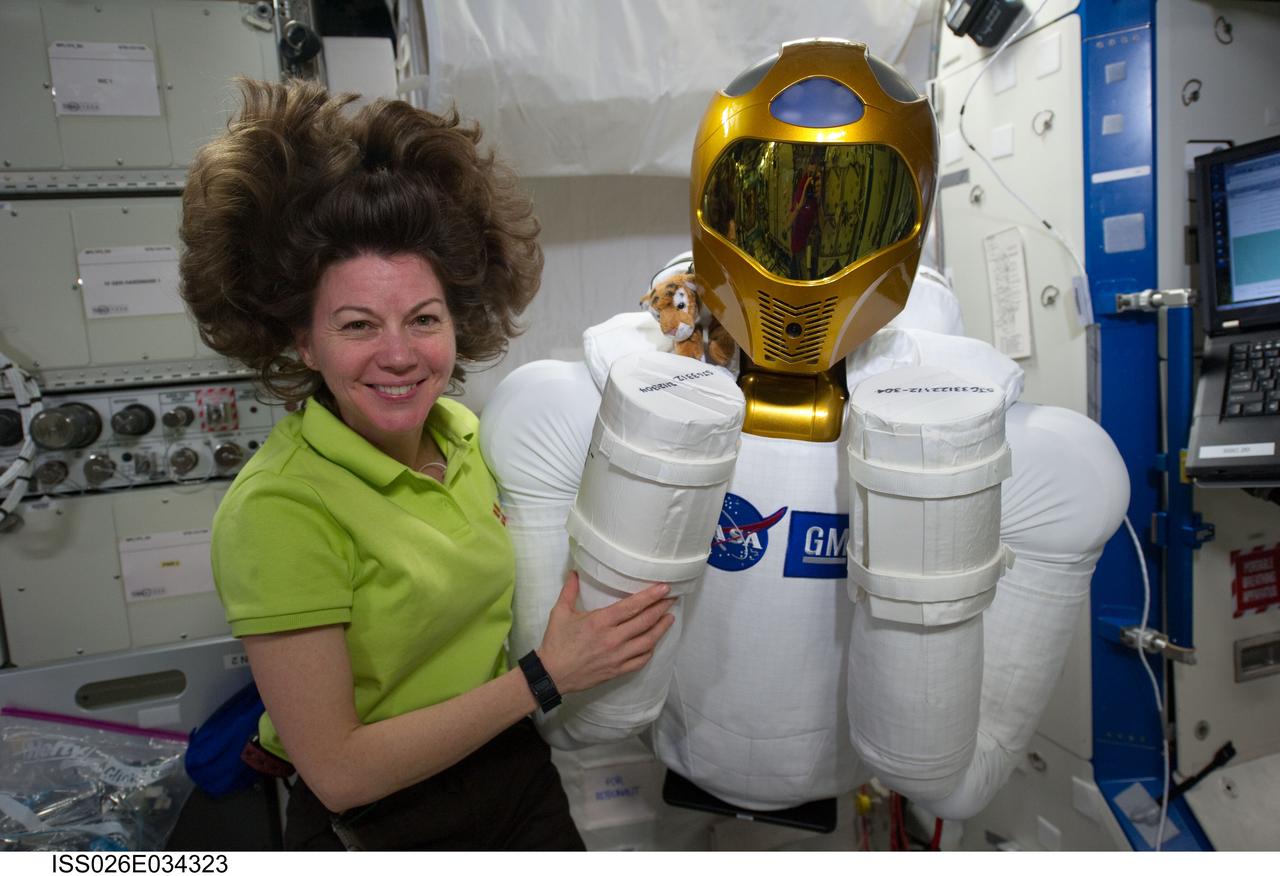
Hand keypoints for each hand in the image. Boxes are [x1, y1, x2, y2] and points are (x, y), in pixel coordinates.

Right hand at [536, 572, 675, 694]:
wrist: (552, 674)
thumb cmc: (556, 642)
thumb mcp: (560, 612)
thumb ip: (569, 590)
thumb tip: (574, 572)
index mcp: (600, 621)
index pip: (632, 606)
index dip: (651, 596)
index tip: (664, 588)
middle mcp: (613, 638)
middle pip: (645, 621)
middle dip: (661, 608)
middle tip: (672, 599)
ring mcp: (617, 656)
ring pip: (648, 641)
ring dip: (661, 628)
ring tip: (669, 617)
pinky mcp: (617, 670)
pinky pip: (641, 660)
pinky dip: (650, 650)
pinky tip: (654, 642)